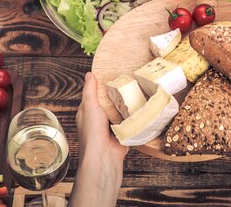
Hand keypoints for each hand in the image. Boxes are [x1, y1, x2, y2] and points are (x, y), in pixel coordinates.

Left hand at [70, 72, 126, 206]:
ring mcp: (112, 126)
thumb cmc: (92, 132)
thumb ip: (90, 91)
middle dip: (119, 94)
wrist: (104, 156)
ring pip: (121, 110)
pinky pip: (130, 121)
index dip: (103, 85)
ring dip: (128, 105)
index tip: (114, 73)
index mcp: (88, 112)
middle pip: (110, 101)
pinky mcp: (123, 132)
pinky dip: (134, 116)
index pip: (95, 94)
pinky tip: (142, 106)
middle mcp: (100, 119)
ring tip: (139, 90)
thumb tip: (90, 74)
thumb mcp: (90, 106)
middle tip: (131, 80)